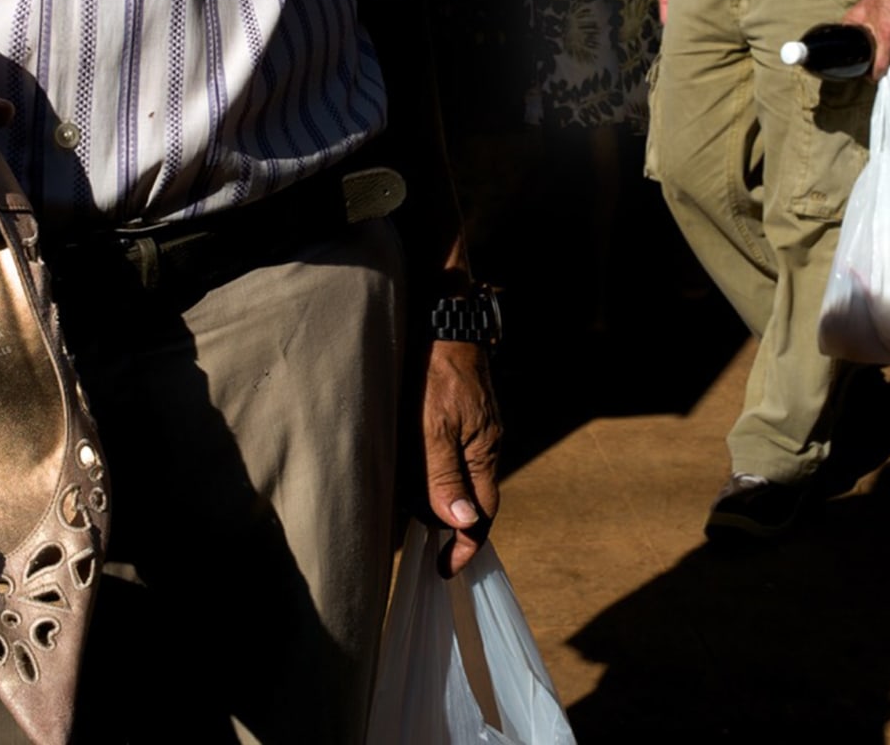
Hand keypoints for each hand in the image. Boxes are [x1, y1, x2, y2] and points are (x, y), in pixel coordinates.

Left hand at [420, 338, 501, 576]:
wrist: (442, 321)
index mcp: (484, 452)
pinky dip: (431, 466)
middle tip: (407, 517)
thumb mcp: (433, 427)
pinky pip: (450, 455)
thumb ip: (445, 475)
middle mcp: (486, 445)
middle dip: (440, 515)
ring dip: (431, 490)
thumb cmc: (435, 371)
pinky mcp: (464, 416)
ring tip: (403, 483)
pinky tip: (411, 457)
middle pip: (468, 500)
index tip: (443, 569)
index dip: (463, 545)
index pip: (481, 514)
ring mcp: (477, 430)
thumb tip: (460, 523)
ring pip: (457, 478)